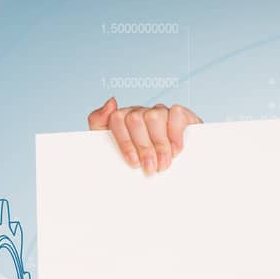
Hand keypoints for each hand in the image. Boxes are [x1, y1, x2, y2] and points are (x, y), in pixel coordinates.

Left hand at [86, 98, 202, 175]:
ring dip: (160, 145)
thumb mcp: (113, 150)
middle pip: (135, 119)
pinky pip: (176, 113)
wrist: (170, 176)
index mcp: (123, 119)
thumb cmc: (140, 163)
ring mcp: (160, 112)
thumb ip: (100, 123)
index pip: (117, 119)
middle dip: (144, 148)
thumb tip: (111, 102)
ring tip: (164, 163)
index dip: (125, 142)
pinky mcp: (179, 115)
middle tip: (150, 168)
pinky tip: (176, 150)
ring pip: (155, 117)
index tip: (133, 162)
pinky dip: (175, 134)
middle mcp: (141, 113)